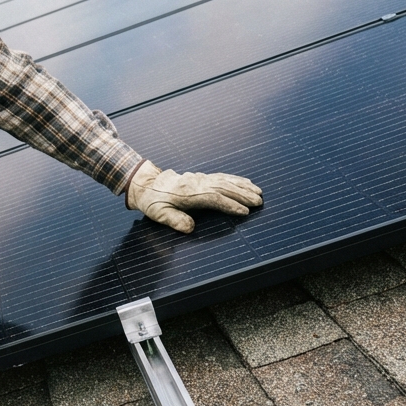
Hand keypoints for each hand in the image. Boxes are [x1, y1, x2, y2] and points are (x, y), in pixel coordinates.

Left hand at [126, 161, 262, 233]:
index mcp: (187, 193)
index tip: (244, 212)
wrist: (146, 184)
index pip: (213, 198)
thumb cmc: (153, 202)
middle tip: (259, 202)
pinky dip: (235, 179)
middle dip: (242, 195)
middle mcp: (196, 183)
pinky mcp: (201, 177)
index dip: (229, 205)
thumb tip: (190, 228)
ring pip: (224, 180)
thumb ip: (174, 221)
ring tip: (259, 192)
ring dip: (242, 186)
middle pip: (223, 187)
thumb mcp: (159, 214)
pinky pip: (221, 176)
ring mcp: (199, 178)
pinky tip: (246, 182)